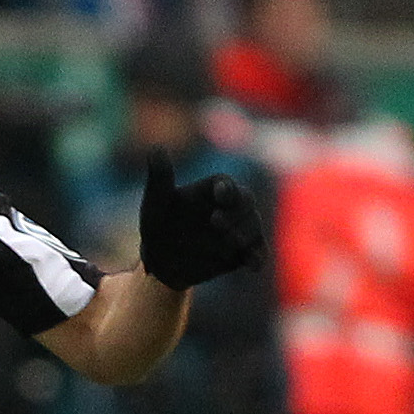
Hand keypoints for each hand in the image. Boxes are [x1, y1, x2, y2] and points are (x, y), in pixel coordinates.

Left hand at [138, 149, 266, 289]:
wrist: (162, 262)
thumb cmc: (158, 225)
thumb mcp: (156, 203)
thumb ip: (160, 178)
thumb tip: (156, 148)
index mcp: (213, 188)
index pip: (226, 184)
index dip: (226, 189)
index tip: (220, 194)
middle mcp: (232, 205)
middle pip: (246, 203)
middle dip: (236, 212)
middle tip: (215, 222)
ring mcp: (240, 229)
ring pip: (253, 227)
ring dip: (243, 235)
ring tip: (228, 243)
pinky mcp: (244, 252)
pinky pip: (257, 253)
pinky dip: (257, 258)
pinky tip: (254, 266)